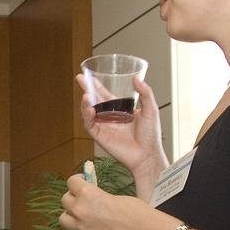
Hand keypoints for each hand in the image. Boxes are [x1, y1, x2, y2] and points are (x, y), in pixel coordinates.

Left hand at [59, 173, 160, 229]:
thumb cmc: (136, 211)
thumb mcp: (114, 195)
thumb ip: (97, 194)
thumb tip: (91, 194)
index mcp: (88, 195)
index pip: (71, 182)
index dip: (77, 180)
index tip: (83, 180)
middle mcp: (81, 211)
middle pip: (65, 200)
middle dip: (73, 196)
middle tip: (83, 196)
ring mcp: (83, 227)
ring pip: (63, 218)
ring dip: (70, 213)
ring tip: (81, 211)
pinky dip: (79, 225)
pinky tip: (92, 222)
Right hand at [76, 75, 167, 199]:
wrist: (147, 154)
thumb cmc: (151, 135)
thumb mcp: (151, 109)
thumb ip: (145, 93)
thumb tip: (136, 78)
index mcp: (120, 110)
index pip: (105, 95)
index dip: (97, 85)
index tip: (89, 75)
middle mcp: (110, 117)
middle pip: (94, 101)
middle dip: (86, 89)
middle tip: (79, 78)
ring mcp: (104, 126)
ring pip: (89, 112)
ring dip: (85, 103)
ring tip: (85, 95)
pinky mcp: (100, 136)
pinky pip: (90, 125)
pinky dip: (87, 117)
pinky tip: (89, 109)